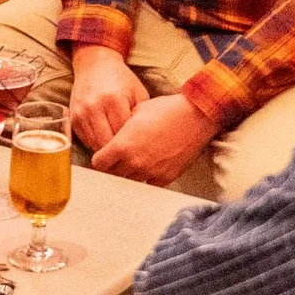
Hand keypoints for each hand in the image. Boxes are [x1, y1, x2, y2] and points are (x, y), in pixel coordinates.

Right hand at [68, 46, 143, 154]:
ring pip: (94, 144)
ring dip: (106, 149)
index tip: (138, 147)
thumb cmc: (121, 80)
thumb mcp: (138, 92)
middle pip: (107, 143)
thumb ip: (141, 116)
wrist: (95, 65)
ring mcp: (81, 113)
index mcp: (115, 100)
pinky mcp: (73, 118)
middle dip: (118, 151)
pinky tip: (105, 139)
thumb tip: (143, 140)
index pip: (123, 134)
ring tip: (117, 149)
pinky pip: (85, 140)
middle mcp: (95, 107)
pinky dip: (95, 143)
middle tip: (128, 154)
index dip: (131, 144)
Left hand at [87, 89, 212, 186]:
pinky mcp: (166, 177)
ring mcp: (150, 172)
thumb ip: (121, 128)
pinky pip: (148, 184)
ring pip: (129, 181)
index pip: (98, 163)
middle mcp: (134, 162)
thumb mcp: (136, 111)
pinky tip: (149, 166)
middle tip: (118, 158)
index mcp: (123, 145)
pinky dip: (146, 177)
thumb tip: (114, 136)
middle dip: (113, 166)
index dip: (100, 158)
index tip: (104, 154)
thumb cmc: (166, 109)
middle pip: (112, 174)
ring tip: (135, 161)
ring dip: (129, 173)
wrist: (196, 116)